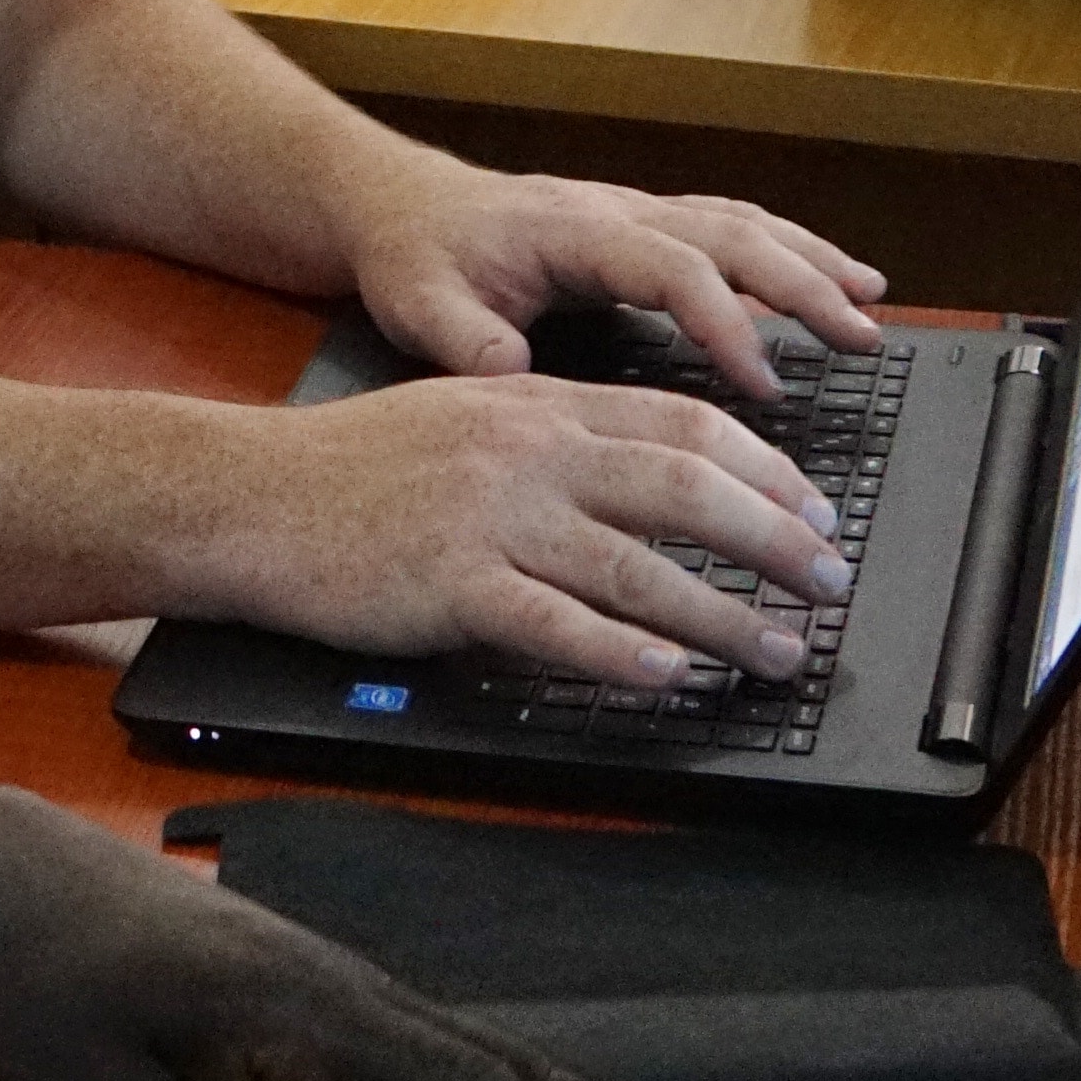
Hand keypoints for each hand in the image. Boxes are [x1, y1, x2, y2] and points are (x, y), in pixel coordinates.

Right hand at [212, 366, 852, 683]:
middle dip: (775, 537)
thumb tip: (649, 472)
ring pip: (637, 565)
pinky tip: (669, 675)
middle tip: (830, 579)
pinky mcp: (452, 585)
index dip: (765, 468)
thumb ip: (553, 434)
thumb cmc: (353, 467)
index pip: (682, 423)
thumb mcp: (464, 414)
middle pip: (683, 486)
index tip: (815, 508)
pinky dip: (623, 653)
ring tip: (778, 651)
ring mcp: (490, 519)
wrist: (250, 497)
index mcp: (537, 405)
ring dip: (724, 615)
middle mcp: (527, 452)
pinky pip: (557, 624)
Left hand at [346, 158, 885, 397]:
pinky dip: (789, 250)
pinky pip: (730, 227)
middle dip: (804, 285)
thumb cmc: (415, 259)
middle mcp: (617, 211)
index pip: (673, 269)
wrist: (402, 208)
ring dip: (811, 260)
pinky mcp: (641, 225)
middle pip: (732, 235)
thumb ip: (466, 343)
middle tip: (862, 339)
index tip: (764, 381)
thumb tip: (513, 377)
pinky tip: (830, 278)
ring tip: (872, 305)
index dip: (725, 322)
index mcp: (574, 230)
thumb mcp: (420, 305)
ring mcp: (635, 212)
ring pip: (743, 223)